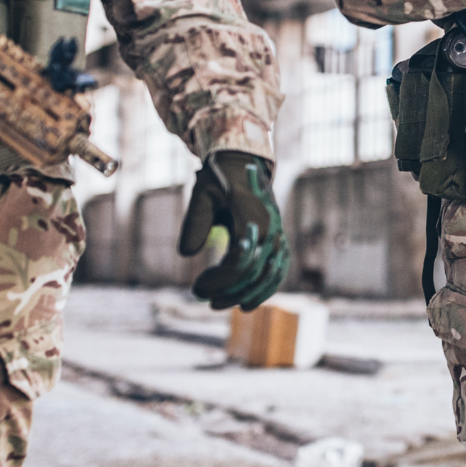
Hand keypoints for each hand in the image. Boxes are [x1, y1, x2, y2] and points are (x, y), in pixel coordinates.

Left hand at [179, 152, 289, 310]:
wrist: (243, 161)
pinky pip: (278, 270)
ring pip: (270, 275)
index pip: (239, 261)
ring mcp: (278, 235)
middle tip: (201, 297)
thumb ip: (195, 221)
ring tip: (218, 304)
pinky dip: (265, 289)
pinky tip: (246, 304)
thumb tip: (186, 253)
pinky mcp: (279, 241)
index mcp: (253, 218)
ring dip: (245, 294)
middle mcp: (271, 229)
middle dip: (228, 291)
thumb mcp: (203, 193)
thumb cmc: (219, 178)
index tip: (196, 287)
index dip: (218, 280)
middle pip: (254, 272)